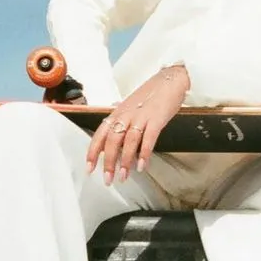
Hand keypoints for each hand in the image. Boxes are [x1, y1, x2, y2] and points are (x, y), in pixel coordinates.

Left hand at [87, 65, 189, 183]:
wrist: (170, 80)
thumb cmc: (151, 94)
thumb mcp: (130, 106)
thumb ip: (121, 120)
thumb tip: (111, 135)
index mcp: (118, 113)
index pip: (100, 134)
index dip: (93, 152)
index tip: (90, 169)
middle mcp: (126, 115)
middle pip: (112, 141)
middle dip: (109, 162)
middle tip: (108, 179)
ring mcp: (140, 116)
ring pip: (128, 141)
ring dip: (125, 161)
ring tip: (124, 176)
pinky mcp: (156, 119)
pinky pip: (148, 138)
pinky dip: (144, 153)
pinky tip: (142, 166)